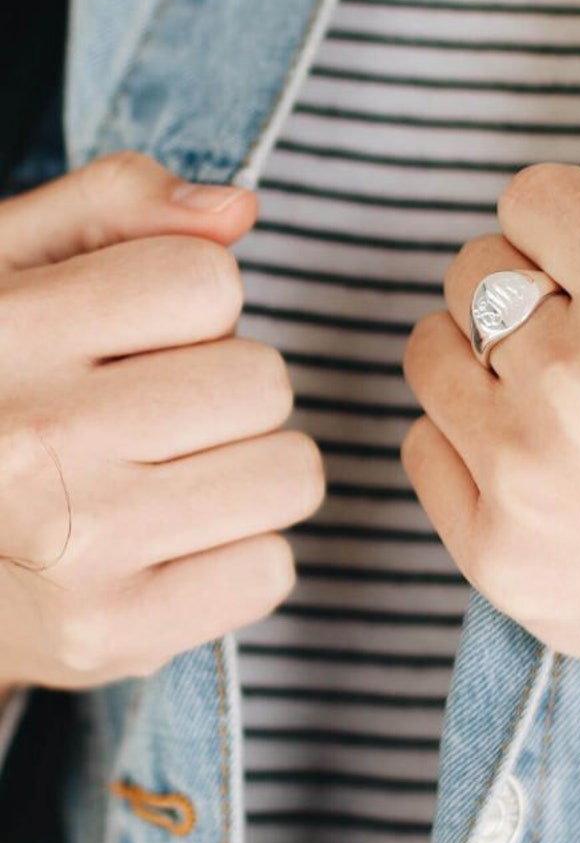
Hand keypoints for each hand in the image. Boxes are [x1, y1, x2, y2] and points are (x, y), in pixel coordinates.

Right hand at [0, 152, 322, 691]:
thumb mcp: (10, 268)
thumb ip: (115, 206)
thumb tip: (240, 211)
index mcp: (7, 333)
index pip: (208, 280)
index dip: (193, 302)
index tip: (139, 337)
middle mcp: (36, 443)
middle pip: (264, 381)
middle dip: (229, 390)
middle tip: (157, 417)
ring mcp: (75, 550)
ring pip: (288, 473)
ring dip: (249, 468)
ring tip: (170, 479)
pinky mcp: (113, 635)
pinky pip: (272, 570)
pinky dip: (240, 554)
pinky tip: (172, 546)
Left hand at [404, 158, 579, 717]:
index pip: (527, 198)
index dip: (560, 223)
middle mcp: (577, 385)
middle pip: (470, 273)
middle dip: (518, 288)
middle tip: (573, 332)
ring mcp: (528, 478)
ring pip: (429, 354)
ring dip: (475, 359)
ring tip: (541, 391)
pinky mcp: (498, 557)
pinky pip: (421, 446)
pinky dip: (460, 440)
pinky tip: (523, 456)